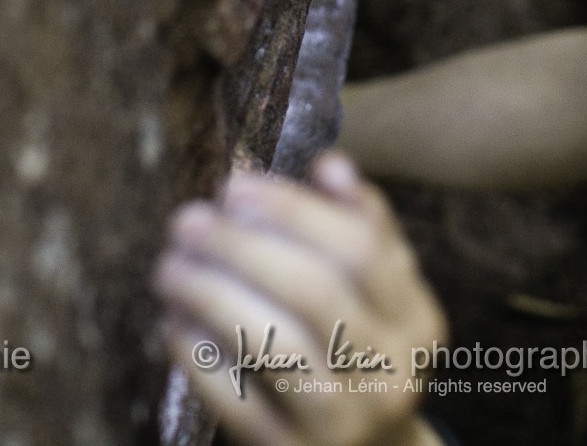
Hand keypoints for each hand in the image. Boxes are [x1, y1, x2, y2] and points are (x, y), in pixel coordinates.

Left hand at [155, 152, 447, 445]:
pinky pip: (238, 401)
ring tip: (170, 266)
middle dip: (243, 247)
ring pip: (277, 345)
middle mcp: (391, 372)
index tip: (236, 186)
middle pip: (316, 292)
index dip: (295, 212)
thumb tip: (332, 166)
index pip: (362, 250)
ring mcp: (344, 421)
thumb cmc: (357, 357)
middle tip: (189, 220)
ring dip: (212, 294)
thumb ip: (362, 229)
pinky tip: (175, 322)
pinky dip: (201, 355)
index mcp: (416, 320)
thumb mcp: (380, 298)